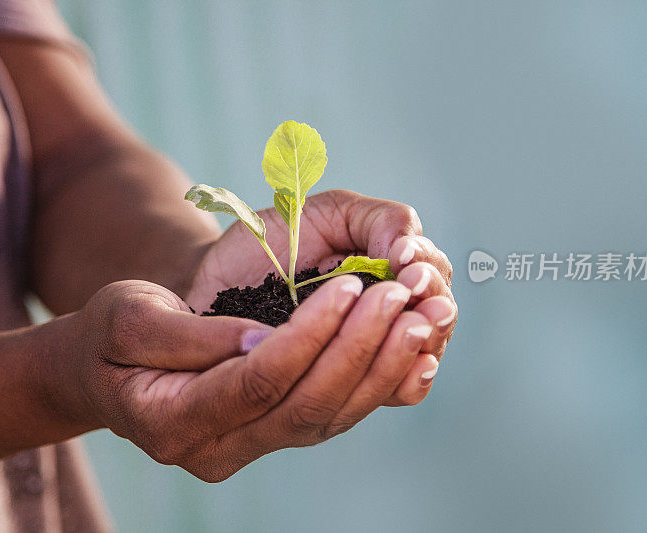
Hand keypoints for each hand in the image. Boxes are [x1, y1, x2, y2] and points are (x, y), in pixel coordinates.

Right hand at [64, 276, 445, 481]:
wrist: (106, 371)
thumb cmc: (108, 336)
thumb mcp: (126, 317)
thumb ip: (186, 336)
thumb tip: (260, 338)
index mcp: (173, 420)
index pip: (256, 382)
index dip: (307, 336)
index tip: (348, 286)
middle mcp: (217, 448)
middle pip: (305, 406)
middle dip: (359, 348)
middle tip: (401, 294)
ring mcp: (248, 447)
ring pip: (329, 416)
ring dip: (380, 365)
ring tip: (421, 315)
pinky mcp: (273, 432)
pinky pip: (333, 414)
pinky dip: (375, 381)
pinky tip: (408, 347)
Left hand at [185, 189, 456, 404]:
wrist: (209, 283)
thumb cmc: (266, 244)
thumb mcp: (322, 215)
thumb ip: (375, 219)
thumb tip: (409, 247)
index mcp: (387, 273)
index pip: (433, 274)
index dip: (427, 267)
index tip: (401, 258)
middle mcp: (386, 316)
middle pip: (436, 316)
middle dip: (431, 301)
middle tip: (411, 287)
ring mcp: (365, 353)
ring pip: (418, 355)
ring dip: (421, 338)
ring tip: (413, 322)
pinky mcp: (337, 387)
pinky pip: (384, 393)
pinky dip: (403, 382)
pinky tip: (411, 368)